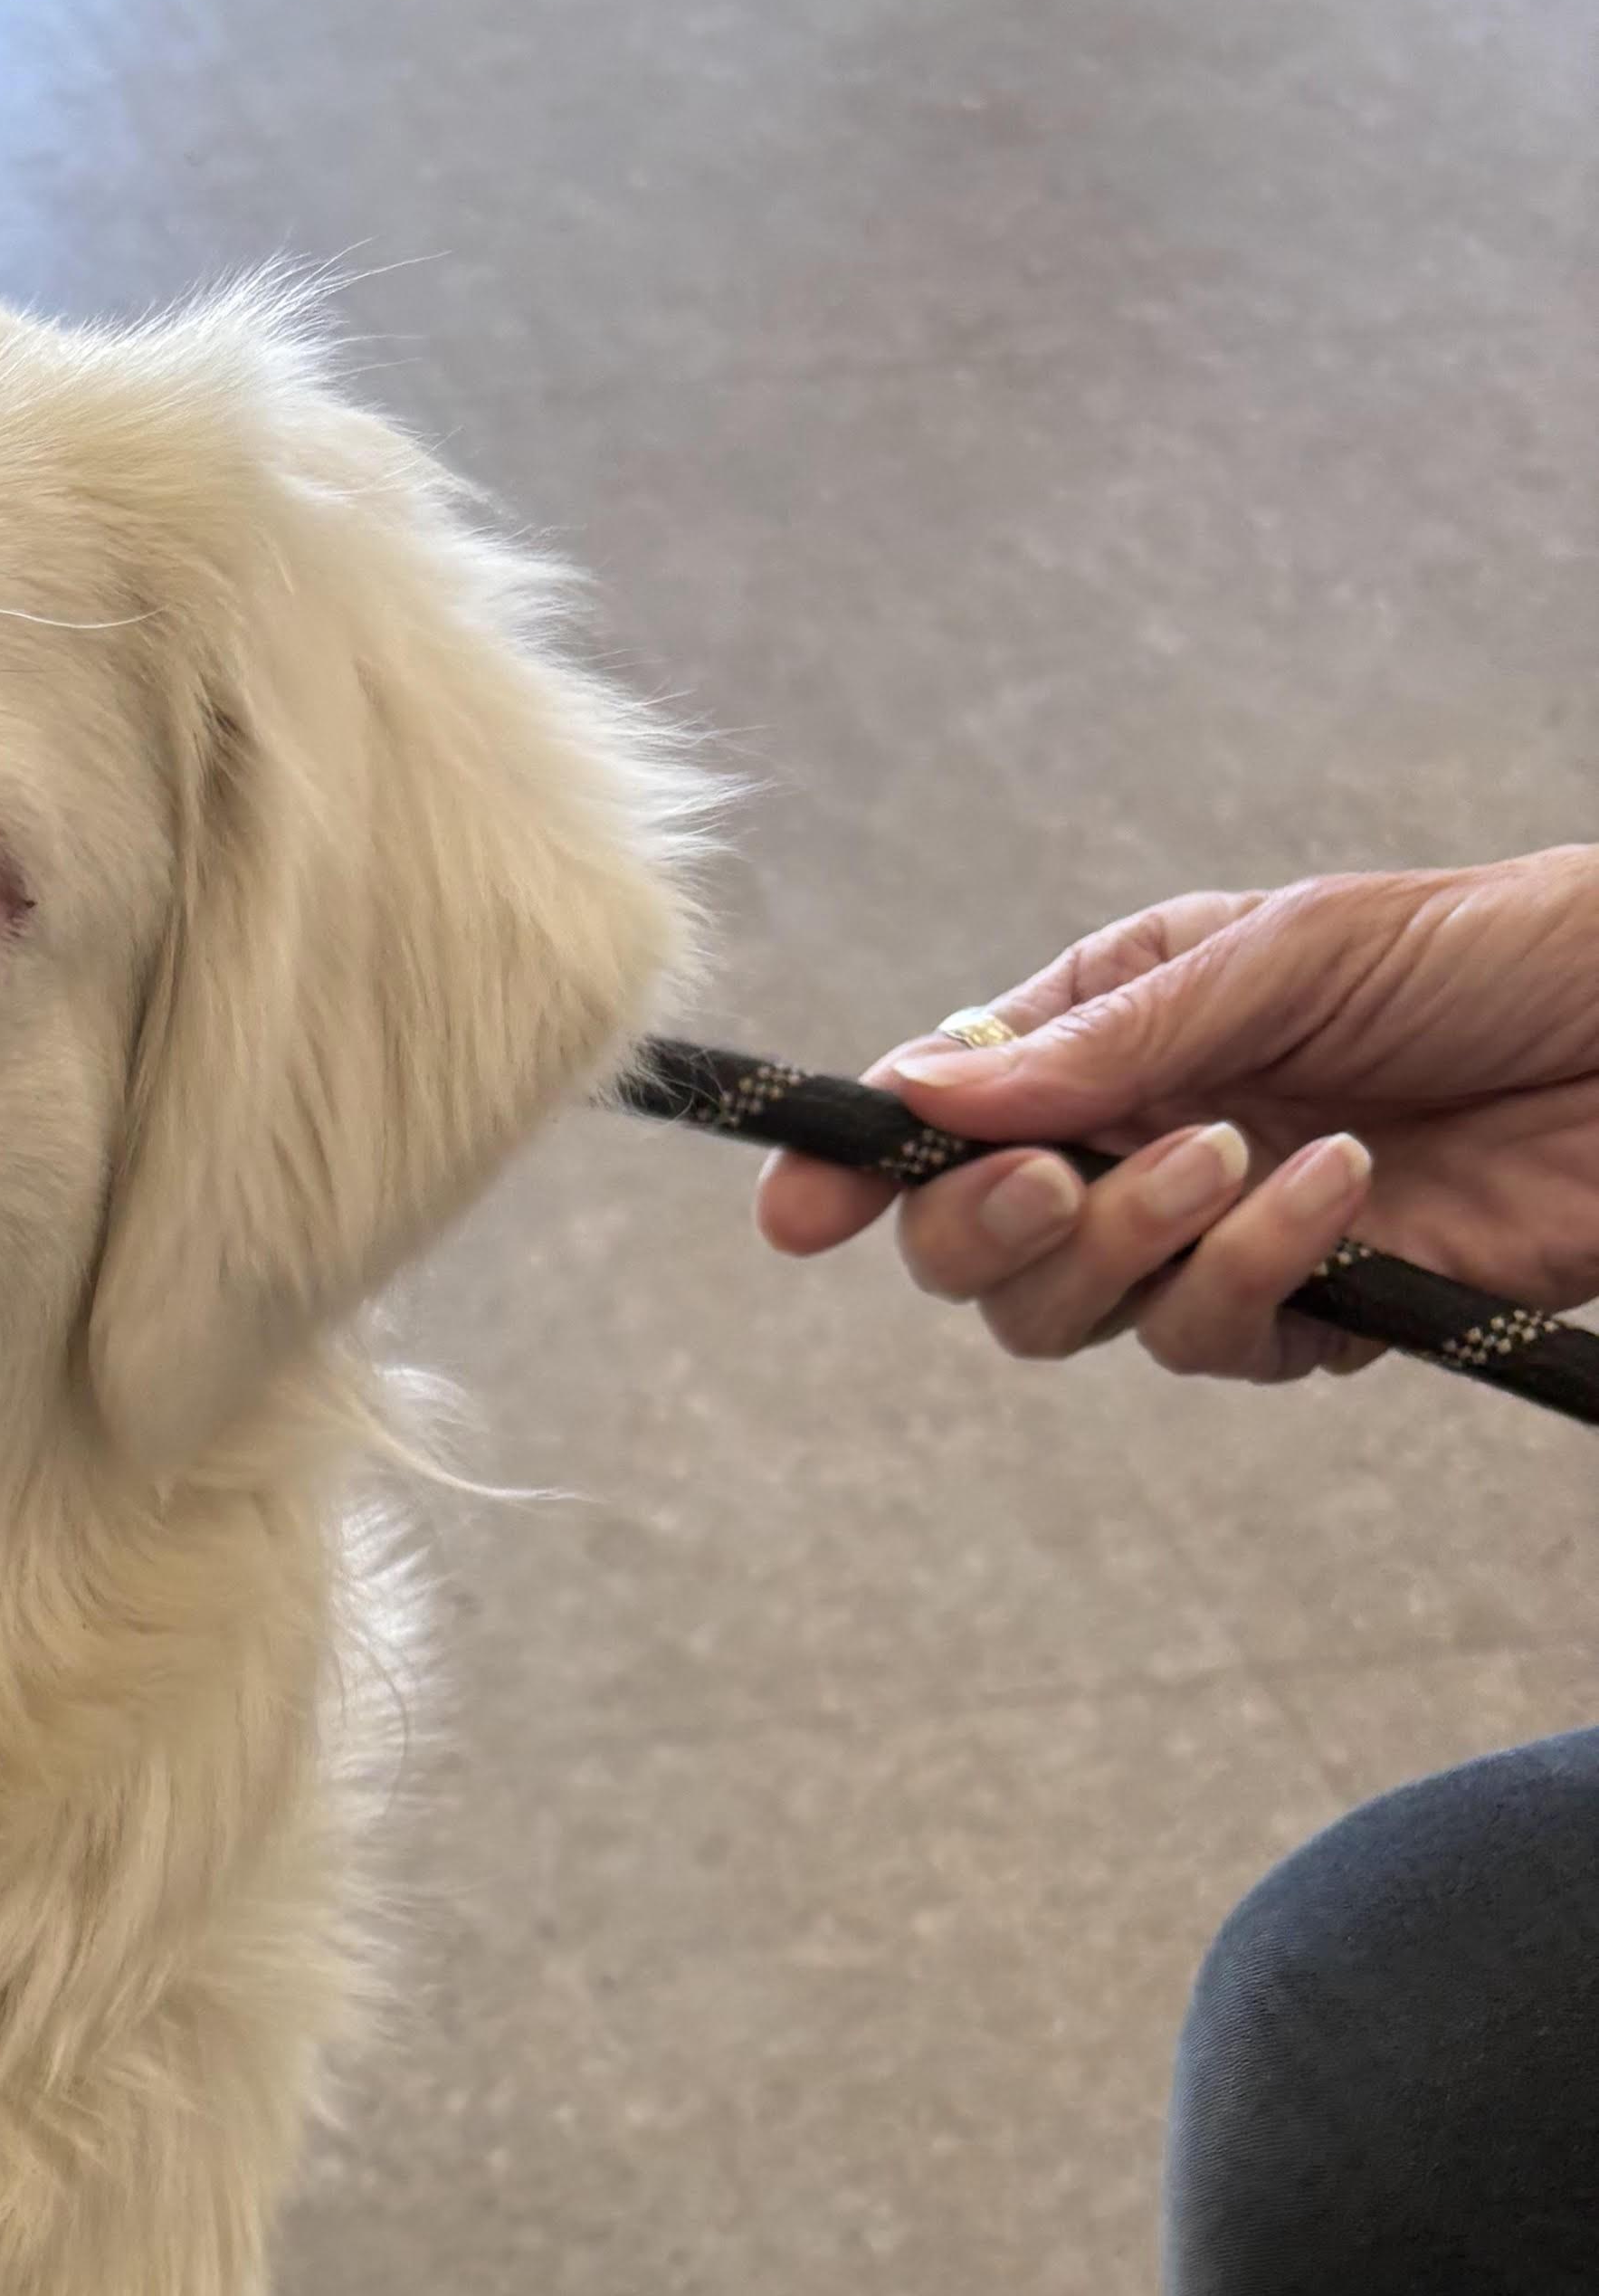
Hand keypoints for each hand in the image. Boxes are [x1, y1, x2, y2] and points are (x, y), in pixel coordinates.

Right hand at [753, 847, 1598, 1380]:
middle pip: (974, 1247)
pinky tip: (1345, 1192)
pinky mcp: (1309, 1316)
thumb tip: (930, 1091)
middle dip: (991, 1226)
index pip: (942, 1115)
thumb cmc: (1494, 954)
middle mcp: (1139, 1143)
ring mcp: (1214, 1240)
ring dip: (1135, 1248)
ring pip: (1070, 1316)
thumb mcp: (1286, 954)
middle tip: (1060, 1180)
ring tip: (1246, 1158)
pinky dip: (1259, 1273)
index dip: (854, 1167)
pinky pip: (1213, 1341)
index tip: (802, 1207)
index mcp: (1113, 1034)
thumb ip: (1108, 1042)